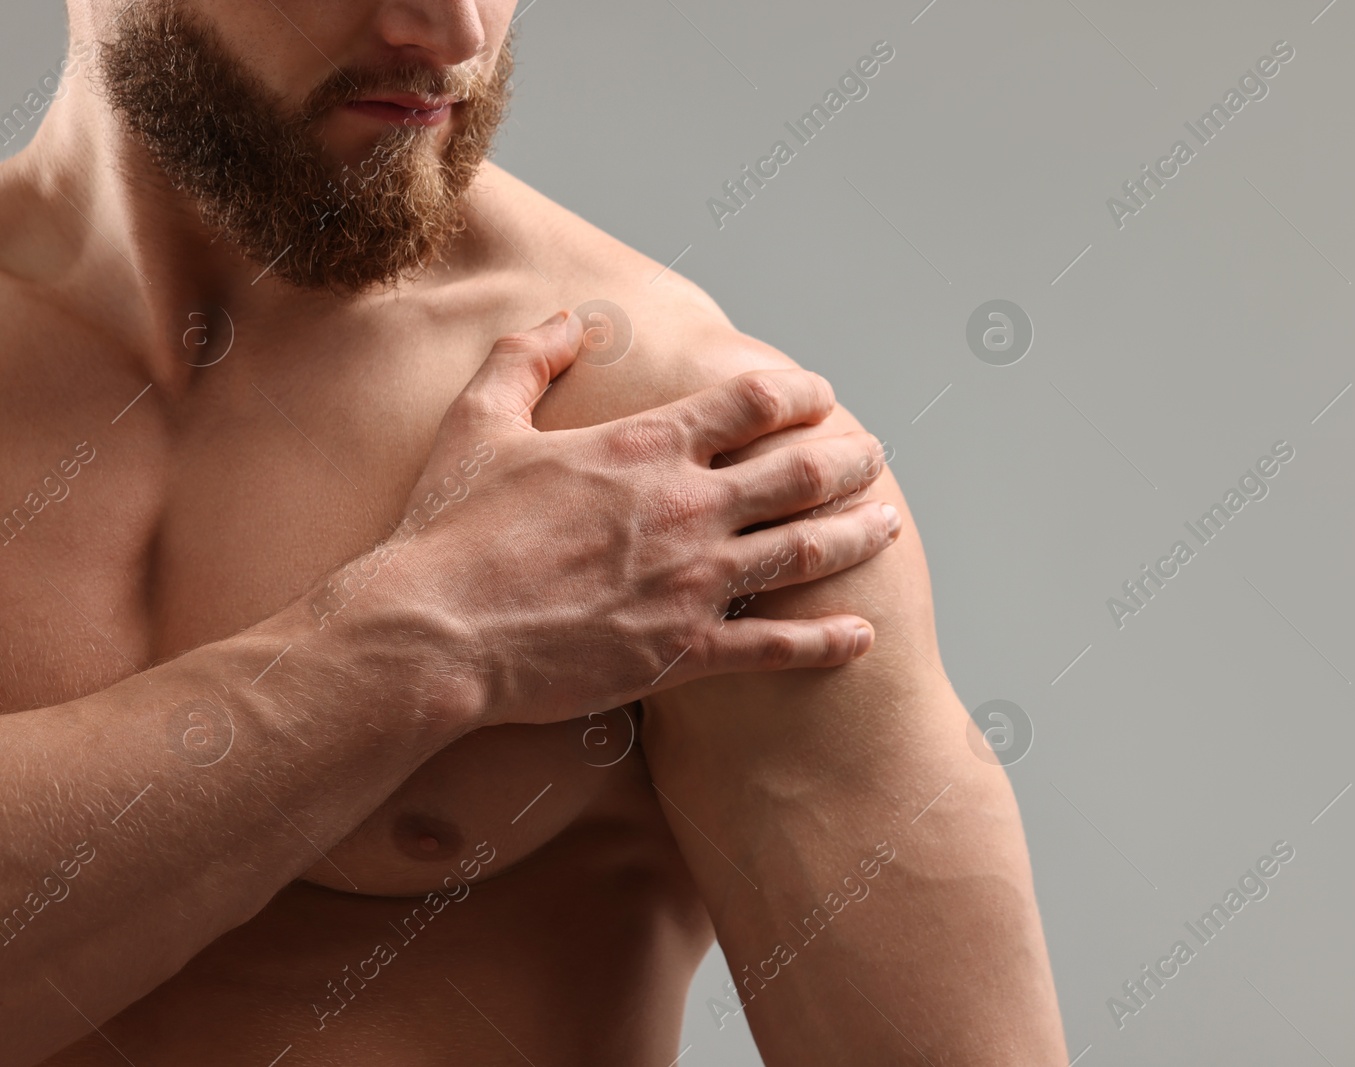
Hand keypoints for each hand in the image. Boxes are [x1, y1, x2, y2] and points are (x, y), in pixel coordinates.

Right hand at [383, 311, 898, 726]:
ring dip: (858, 534)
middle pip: (802, 472)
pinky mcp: (683, 651)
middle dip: (850, 459)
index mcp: (645, 448)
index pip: (754, 402)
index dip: (800, 393)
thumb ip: (528, 356)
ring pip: (807, 551)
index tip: (822, 395)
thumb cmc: (450, 527)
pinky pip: (776, 646)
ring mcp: (693, 582)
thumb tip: (571, 317)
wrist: (433, 632)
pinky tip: (864, 634)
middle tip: (875, 456)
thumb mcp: (480, 419)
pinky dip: (827, 640)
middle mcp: (686, 507)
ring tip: (889, 524)